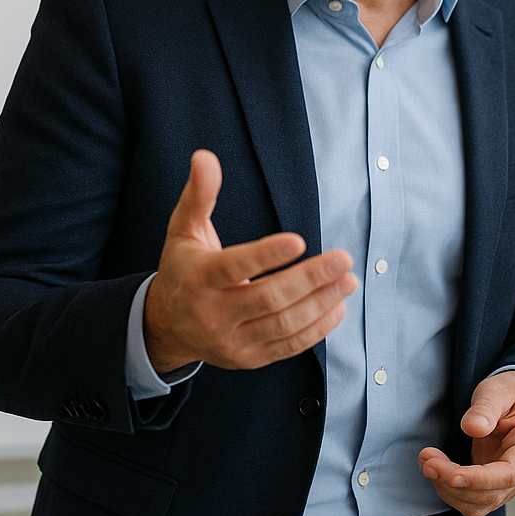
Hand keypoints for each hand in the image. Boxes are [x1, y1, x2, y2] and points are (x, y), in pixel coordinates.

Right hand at [143, 149, 358, 371]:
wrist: (166, 325)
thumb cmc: (183, 269)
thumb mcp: (183, 230)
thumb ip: (199, 194)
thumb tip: (205, 157)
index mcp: (199, 278)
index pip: (234, 266)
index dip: (267, 255)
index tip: (299, 240)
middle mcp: (214, 313)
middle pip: (268, 298)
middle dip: (310, 279)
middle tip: (343, 259)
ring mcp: (232, 341)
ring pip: (283, 324)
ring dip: (321, 303)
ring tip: (348, 280)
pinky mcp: (248, 358)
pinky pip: (288, 346)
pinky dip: (317, 329)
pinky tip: (337, 306)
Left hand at [417, 370, 514, 515]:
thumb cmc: (513, 392)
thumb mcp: (499, 389)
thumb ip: (486, 407)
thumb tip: (472, 428)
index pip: (509, 474)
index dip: (479, 480)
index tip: (452, 476)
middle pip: (491, 493)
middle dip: (454, 483)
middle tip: (428, 462)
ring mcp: (512, 481)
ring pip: (480, 504)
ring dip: (449, 491)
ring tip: (428, 464)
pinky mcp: (495, 484)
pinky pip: (473, 500)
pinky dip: (451, 491)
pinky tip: (438, 471)